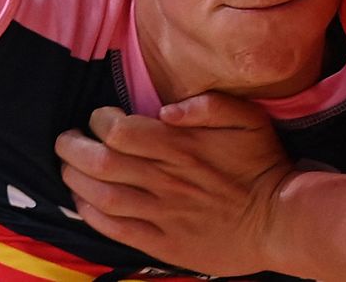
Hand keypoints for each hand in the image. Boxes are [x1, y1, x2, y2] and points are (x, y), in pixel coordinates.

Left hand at [54, 93, 291, 275]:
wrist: (280, 220)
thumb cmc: (262, 164)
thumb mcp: (247, 119)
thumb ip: (208, 104)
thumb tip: (167, 109)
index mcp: (181, 147)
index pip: (119, 131)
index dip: (99, 120)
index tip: (99, 117)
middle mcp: (165, 180)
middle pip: (101, 162)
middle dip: (73, 148)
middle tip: (65, 140)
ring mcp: (163, 214)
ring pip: (102, 196)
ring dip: (75, 180)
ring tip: (66, 168)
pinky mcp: (163, 243)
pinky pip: (116, 230)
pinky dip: (91, 215)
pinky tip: (82, 203)